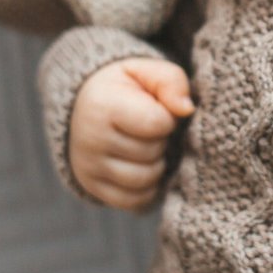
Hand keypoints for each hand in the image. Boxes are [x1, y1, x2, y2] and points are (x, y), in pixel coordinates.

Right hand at [68, 58, 193, 210]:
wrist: (85, 107)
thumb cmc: (124, 88)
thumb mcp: (146, 71)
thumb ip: (171, 81)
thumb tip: (187, 109)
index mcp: (102, 106)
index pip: (157, 123)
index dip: (167, 117)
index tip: (158, 110)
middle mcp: (90, 141)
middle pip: (152, 153)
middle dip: (161, 140)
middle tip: (149, 128)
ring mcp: (89, 169)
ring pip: (146, 180)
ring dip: (157, 164)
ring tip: (146, 145)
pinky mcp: (93, 189)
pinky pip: (136, 201)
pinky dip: (148, 187)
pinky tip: (142, 165)